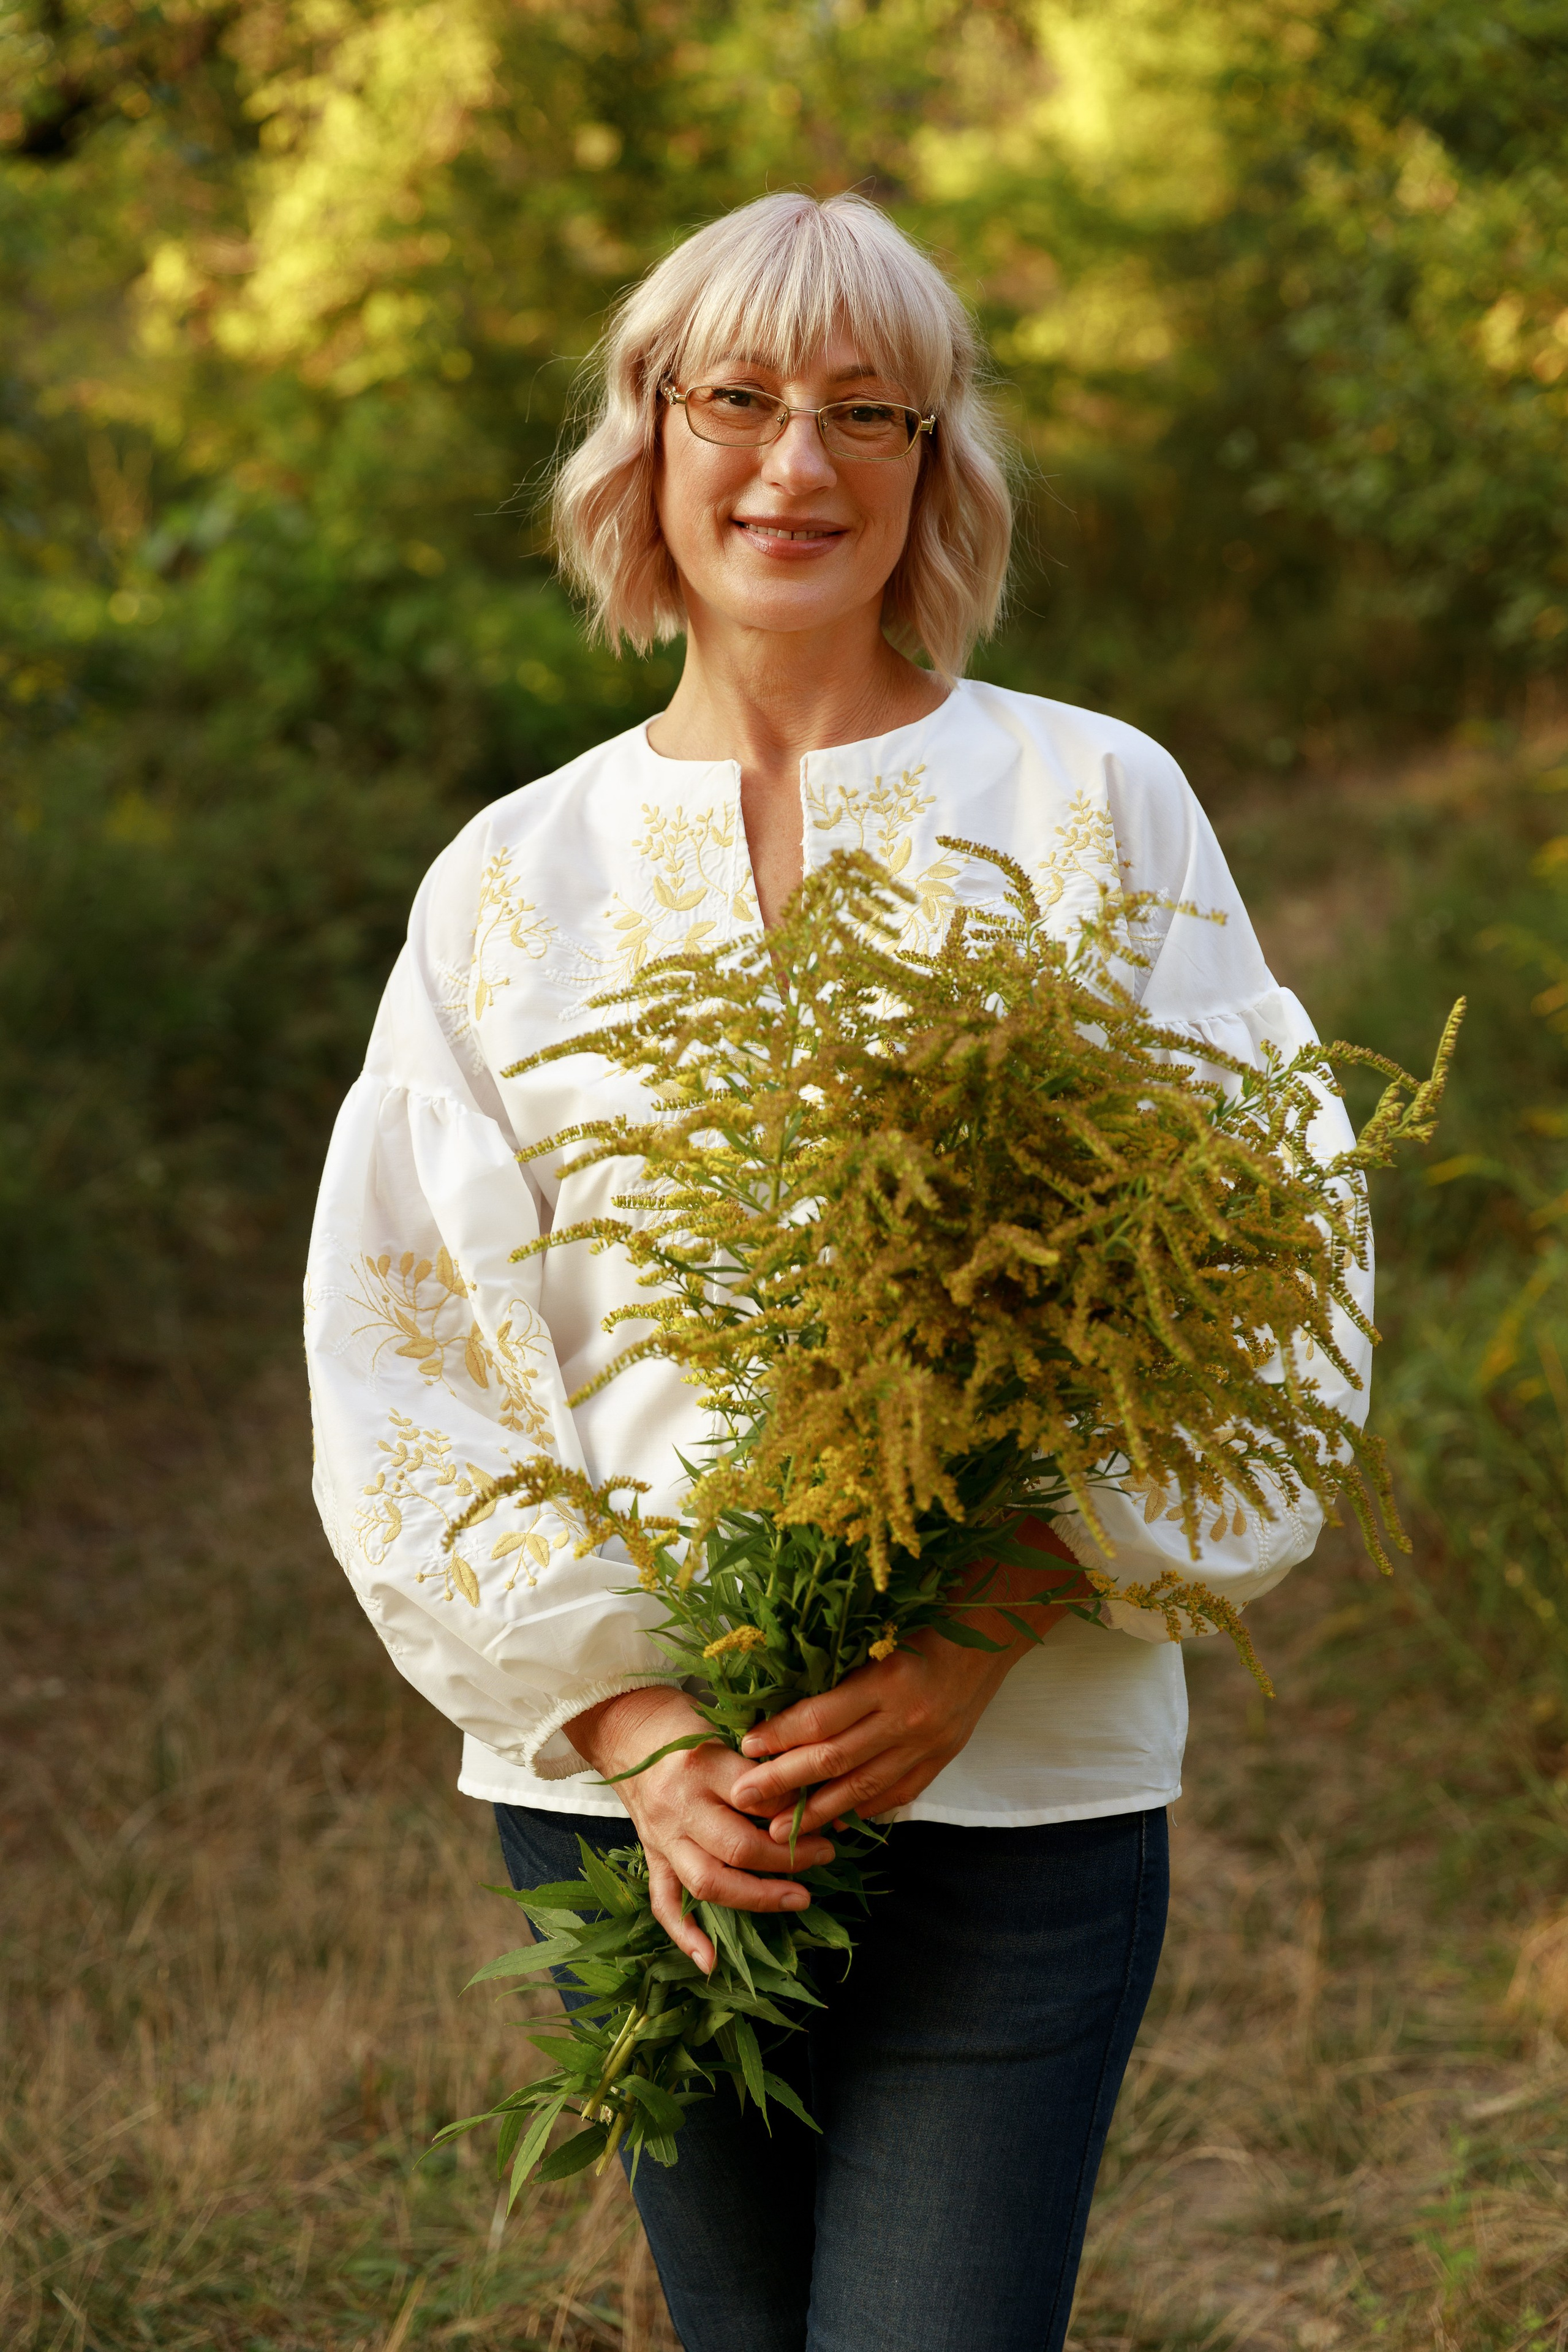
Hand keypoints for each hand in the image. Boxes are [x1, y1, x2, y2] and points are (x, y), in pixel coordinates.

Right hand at [564, 1685, 835, 1974]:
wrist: (623, 1727)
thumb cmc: (682, 1724)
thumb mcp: (723, 1726)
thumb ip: (759, 1760)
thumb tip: (811, 1791)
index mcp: (702, 1763)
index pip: (757, 1796)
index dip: (797, 1810)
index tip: (828, 1813)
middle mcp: (680, 1804)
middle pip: (738, 1846)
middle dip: (789, 1858)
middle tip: (827, 1854)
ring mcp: (663, 1836)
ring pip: (709, 1881)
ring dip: (758, 1897)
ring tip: (800, 1899)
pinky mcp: (651, 1855)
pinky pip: (664, 1902)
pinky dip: (685, 1935)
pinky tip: (710, 1962)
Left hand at [729, 1523, 1091, 1838]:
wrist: (994, 1628)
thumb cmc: (928, 1617)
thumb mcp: (880, 1633)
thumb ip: (840, 1671)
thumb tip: (784, 1705)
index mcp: (888, 1679)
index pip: (820, 1719)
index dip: (779, 1736)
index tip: (746, 1746)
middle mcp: (907, 1719)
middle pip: (833, 1761)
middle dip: (784, 1783)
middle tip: (743, 1799)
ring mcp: (927, 1746)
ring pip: (862, 1789)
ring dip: (817, 1812)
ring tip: (778, 1832)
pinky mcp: (941, 1760)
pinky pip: (896, 1795)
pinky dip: (863, 1810)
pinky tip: (835, 1823)